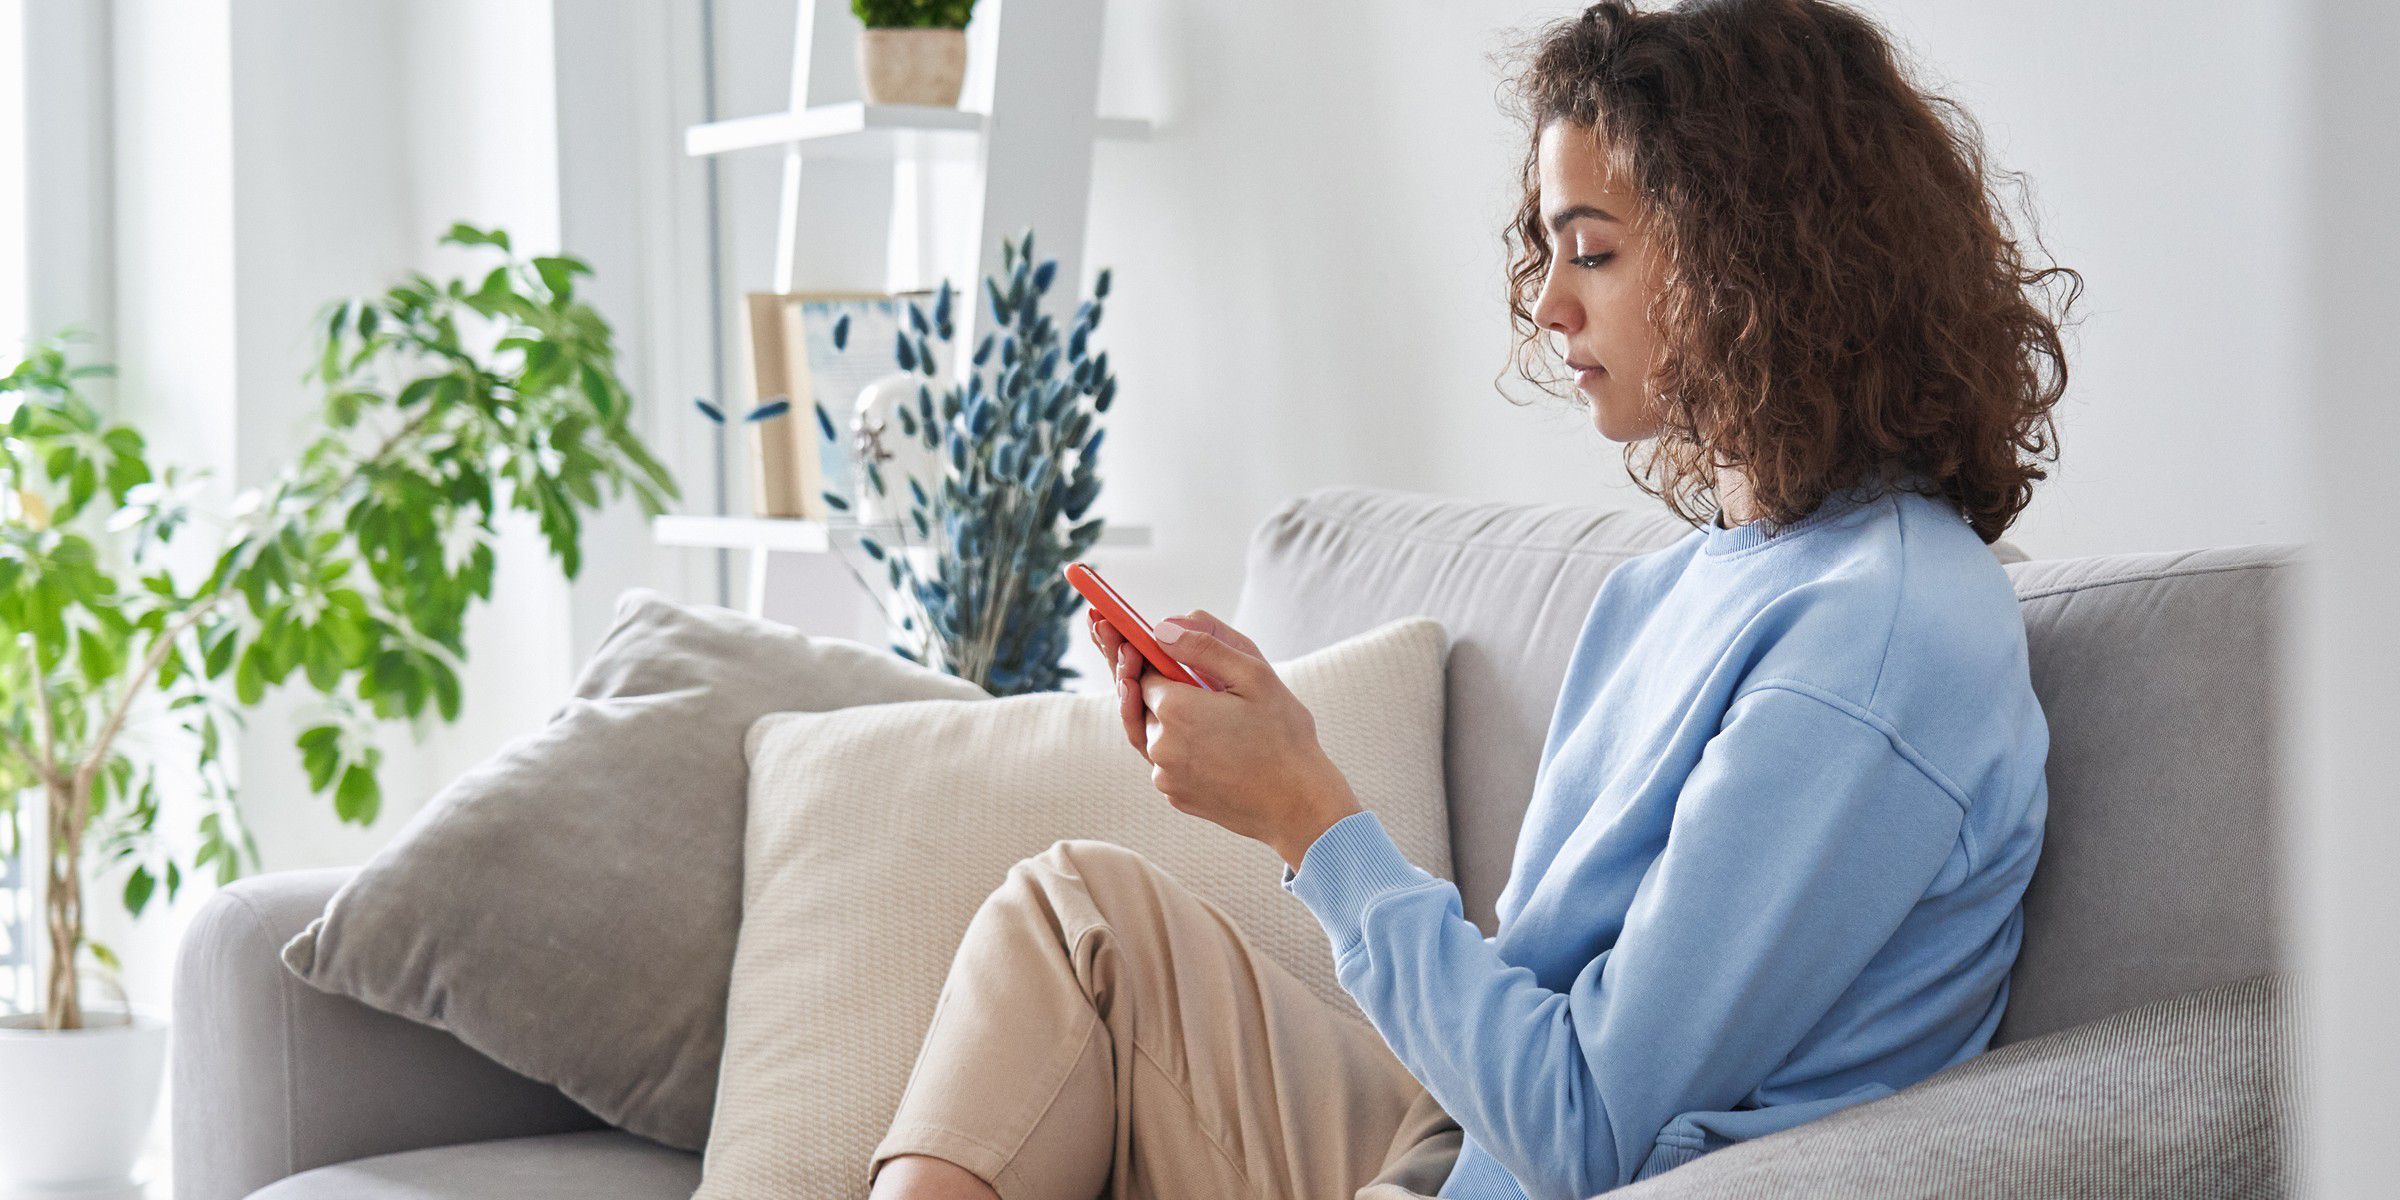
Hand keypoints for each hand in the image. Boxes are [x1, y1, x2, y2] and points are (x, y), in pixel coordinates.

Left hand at [1088, 607, 1362, 870]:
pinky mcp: (1175, 796)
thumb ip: (1204, 646)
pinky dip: (1177, 745)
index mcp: (1175, 709)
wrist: (1299, 807)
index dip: (1147, 656)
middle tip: (1150, 663)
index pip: (1144, 672)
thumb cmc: (1284, 737)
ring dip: (1165, 717)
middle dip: (1146, 682)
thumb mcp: (1254, 676)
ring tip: (1195, 706)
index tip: (1146, 643)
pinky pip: (1166, 762)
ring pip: (1153, 734)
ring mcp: (1165, 775)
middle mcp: (1160, 744)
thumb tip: (1162, 628)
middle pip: (1143, 703)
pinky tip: (1207, 739)